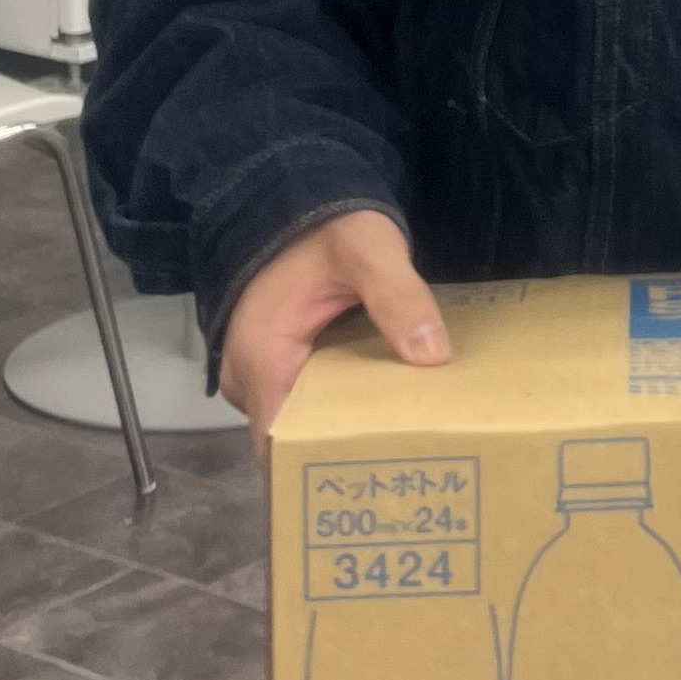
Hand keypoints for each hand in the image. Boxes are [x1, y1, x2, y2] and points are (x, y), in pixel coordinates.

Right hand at [221, 211, 450, 456]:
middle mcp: (248, 376)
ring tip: (402, 445)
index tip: (373, 479)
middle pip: (291, 441)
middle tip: (405, 467)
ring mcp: (258, 372)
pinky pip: (303, 401)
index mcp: (262, 358)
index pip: (277, 447)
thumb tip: (432, 355)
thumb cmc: (325, 227)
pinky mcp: (276, 363)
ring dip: (342, 431)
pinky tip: (385, 410)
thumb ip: (398, 297)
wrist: (295, 199)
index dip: (319, 468)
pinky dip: (339, 407)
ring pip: (298, 423)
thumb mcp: (369, 250)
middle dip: (341, 455)